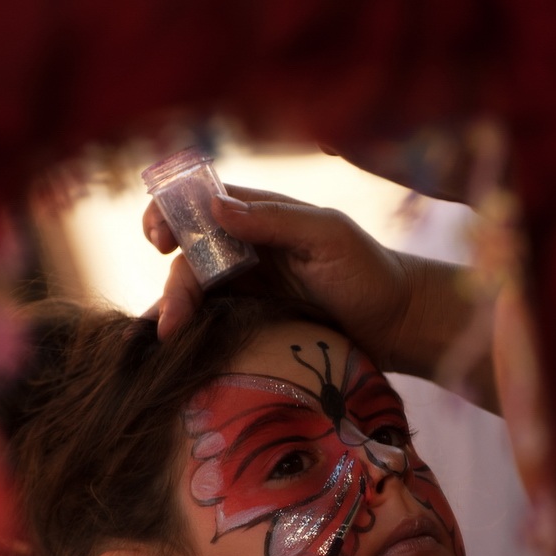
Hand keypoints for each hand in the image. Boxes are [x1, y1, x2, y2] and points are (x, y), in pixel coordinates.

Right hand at [142, 185, 470, 380]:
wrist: (396, 326)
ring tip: (168, 338)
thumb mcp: (328, 237)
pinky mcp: (252, 324)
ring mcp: (247, 289)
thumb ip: (275, 220)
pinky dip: (190, 333)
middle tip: (170, 318)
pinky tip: (173, 350)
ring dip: (176, 311)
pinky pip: (212, 323)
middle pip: (192, 259)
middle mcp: (247, 250)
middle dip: (174, 283)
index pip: (202, 206)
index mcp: (261, 216)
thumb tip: (216, 208)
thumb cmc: (369, 273)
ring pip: (196, 293)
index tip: (158, 236)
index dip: (171, 214)